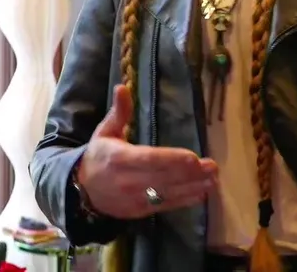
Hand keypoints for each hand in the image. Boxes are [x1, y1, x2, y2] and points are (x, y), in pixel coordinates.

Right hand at [76, 84, 216, 218]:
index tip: (192, 158)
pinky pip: (166, 205)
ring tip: (213, 179)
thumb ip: (119, 112)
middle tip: (212, 166)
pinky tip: (201, 193)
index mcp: (118, 158)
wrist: (83, 191)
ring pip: (168, 193)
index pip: (148, 159)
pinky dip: (185, 200)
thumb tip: (123, 86)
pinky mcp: (141, 211)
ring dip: (193, 187)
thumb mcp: (104, 131)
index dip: (171, 160)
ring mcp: (135, 198)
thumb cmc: (99, 157)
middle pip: (163, 177)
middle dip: (189, 173)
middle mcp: (127, 180)